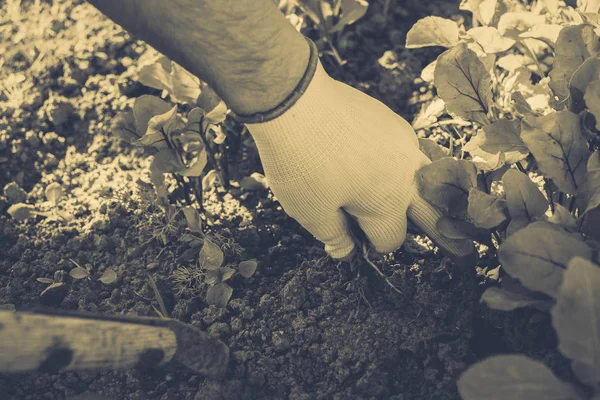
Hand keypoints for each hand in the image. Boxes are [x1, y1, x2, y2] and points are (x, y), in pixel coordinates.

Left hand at [246, 61, 477, 264]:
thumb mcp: (311, 210)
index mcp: (388, 203)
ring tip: (417, 203)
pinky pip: (410, 152)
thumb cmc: (301, 161)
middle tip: (461, 254)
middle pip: (432, 213)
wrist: (295, 100)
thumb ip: (336, 237)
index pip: (392, 239)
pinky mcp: (394, 122)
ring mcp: (404, 144)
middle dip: (438, 233)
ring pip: (427, 179)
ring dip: (423, 195)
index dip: (374, 245)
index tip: (357, 239)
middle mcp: (406, 175)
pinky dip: (404, 165)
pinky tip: (382, 163)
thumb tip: (347, 252)